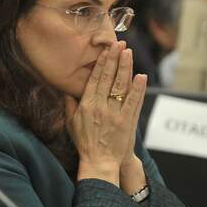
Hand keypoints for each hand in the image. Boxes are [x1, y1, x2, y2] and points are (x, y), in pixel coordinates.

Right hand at [66, 41, 147, 187]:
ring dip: (126, 68)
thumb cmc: (85, 143)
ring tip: (129, 53)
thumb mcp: (71, 123)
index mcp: (86, 105)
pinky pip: (134, 102)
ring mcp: (115, 114)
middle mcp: (100, 107)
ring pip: (121, 86)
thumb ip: (69, 105)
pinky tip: (141, 76)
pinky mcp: (127, 122)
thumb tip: (66, 89)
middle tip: (119, 44)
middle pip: (108, 78)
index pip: (95, 79)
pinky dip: (138, 89)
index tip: (106, 50)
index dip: (102, 63)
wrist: (99, 162)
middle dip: (114, 59)